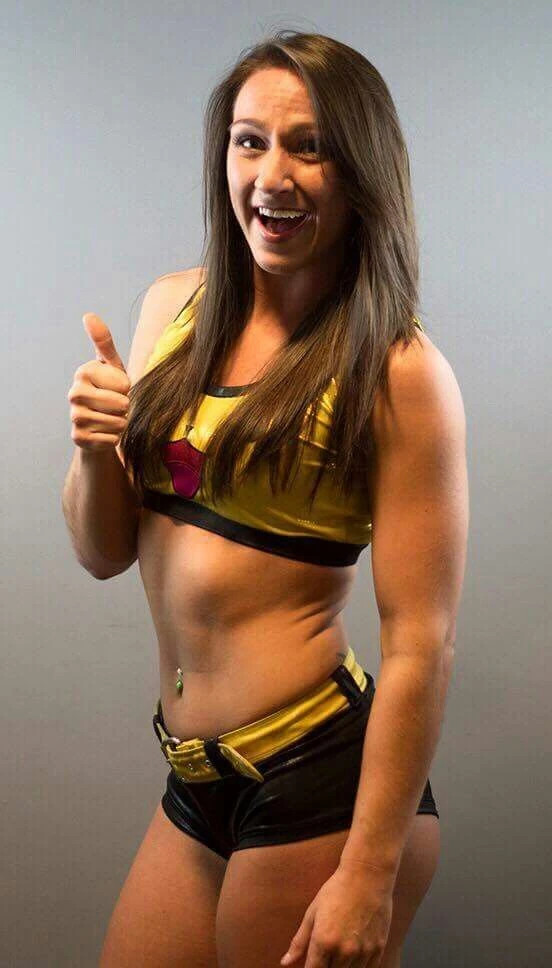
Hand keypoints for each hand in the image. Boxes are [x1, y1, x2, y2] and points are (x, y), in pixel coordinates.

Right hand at [67, 314, 130, 451]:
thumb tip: (88, 315)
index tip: (116, 388)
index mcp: (83, 372)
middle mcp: (74, 393)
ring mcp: (74, 417)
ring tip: (111, 417)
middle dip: (125, 407)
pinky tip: (104, 432)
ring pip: (118, 422)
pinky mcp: (78, 438)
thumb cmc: (109, 390)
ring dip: (121, 423)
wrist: (99, 424)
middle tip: (115, 405)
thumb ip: (104, 342)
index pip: (124, 384)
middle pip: (121, 403)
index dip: (127, 388)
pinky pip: (111, 439)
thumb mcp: (111, 365)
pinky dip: (114, 438)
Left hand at [280, 863, 393, 967]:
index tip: (312, 965)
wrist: (367, 876)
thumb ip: (299, 941)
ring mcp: (363, 951)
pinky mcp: (378, 948)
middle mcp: (344, 951)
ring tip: (339, 954)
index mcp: (323, 942)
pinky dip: (358, 967)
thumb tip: (285, 963)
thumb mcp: (312, 912)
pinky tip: (354, 956)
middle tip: (325, 956)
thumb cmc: (336, 890)